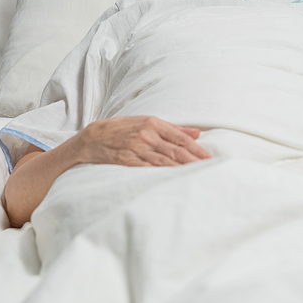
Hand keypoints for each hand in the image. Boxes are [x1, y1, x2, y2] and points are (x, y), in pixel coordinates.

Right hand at [76, 116, 211, 167]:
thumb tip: (196, 133)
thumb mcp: (147, 122)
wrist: (92, 138)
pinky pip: (148, 170)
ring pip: (164, 161)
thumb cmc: (122, 128)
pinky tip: (174, 180)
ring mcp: (136, 149)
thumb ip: (173, 128)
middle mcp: (146, 136)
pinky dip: (163, 175)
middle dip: (195, 161)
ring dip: (183, 169)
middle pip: (175, 151)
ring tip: (198, 175)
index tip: (209, 157)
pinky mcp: (127, 162)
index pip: (180, 138)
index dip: (196, 149)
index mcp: (153, 123)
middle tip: (210, 168)